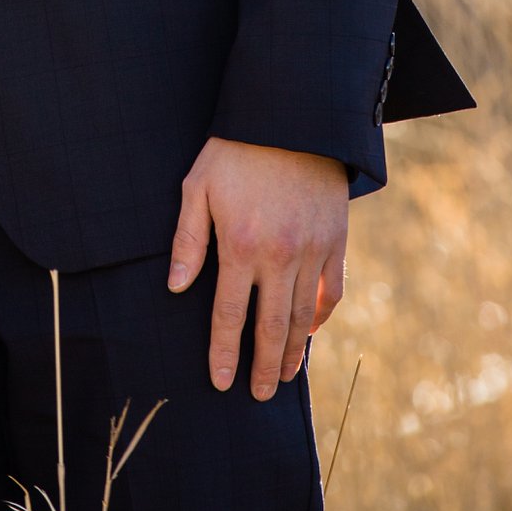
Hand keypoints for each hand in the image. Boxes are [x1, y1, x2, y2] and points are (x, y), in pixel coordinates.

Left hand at [168, 137, 348, 397]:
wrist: (292, 115)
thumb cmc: (236, 149)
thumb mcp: (199, 184)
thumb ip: (188, 239)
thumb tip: (175, 287)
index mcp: (240, 245)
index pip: (228, 315)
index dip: (223, 352)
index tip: (221, 382)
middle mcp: (278, 255)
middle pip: (270, 327)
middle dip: (262, 367)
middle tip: (258, 395)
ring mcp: (311, 250)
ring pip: (302, 317)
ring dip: (293, 351)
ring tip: (284, 376)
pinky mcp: (335, 239)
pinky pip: (331, 290)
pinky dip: (321, 316)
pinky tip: (311, 331)